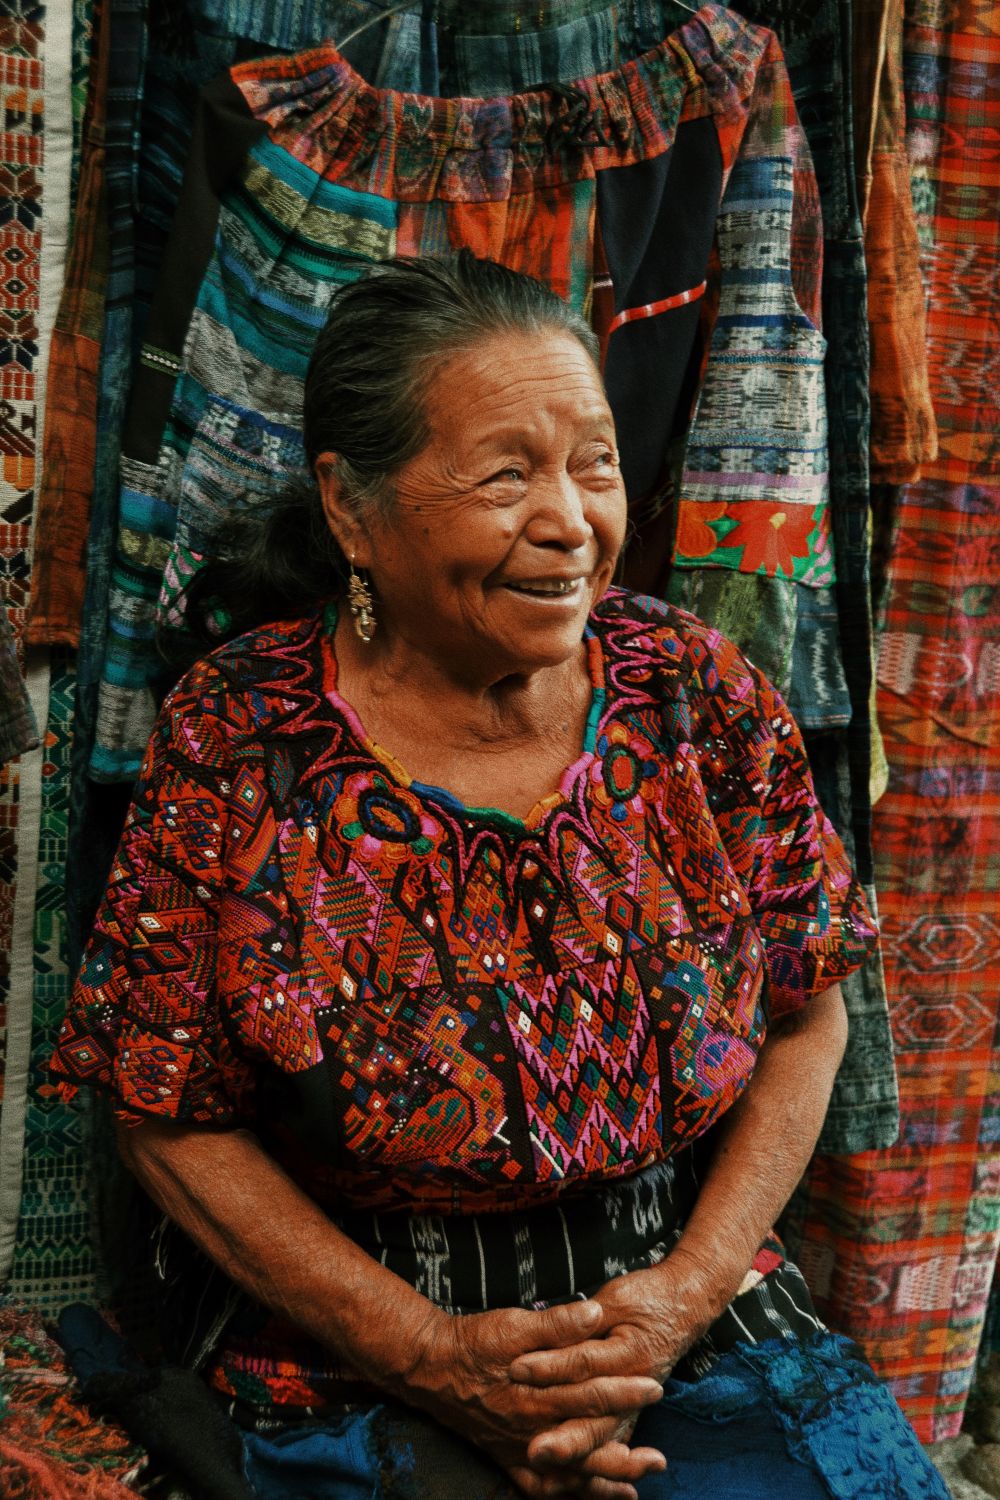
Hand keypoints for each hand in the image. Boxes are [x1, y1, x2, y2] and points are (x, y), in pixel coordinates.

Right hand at [401, 1299, 665, 1496]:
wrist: (431, 1367)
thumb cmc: (475, 1342)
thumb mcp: (513, 1324)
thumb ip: (556, 1323)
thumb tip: (595, 1313)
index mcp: (538, 1392)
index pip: (591, 1394)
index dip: (624, 1392)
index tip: (655, 1389)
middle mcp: (532, 1428)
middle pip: (586, 1442)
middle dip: (625, 1453)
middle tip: (658, 1460)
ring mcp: (520, 1449)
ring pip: (568, 1473)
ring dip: (603, 1481)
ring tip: (635, 1488)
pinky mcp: (508, 1459)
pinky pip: (542, 1488)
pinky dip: (570, 1494)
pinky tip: (591, 1496)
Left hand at [509, 1258, 710, 1473]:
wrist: (686, 1305)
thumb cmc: (650, 1297)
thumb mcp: (618, 1298)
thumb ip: (590, 1315)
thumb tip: (559, 1326)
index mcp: (629, 1355)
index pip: (583, 1362)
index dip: (548, 1365)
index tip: (515, 1369)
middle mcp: (634, 1385)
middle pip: (593, 1413)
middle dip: (562, 1432)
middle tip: (533, 1449)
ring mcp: (634, 1401)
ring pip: (603, 1435)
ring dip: (575, 1452)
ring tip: (543, 1462)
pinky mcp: (629, 1408)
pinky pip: (612, 1440)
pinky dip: (596, 1462)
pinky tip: (572, 1477)